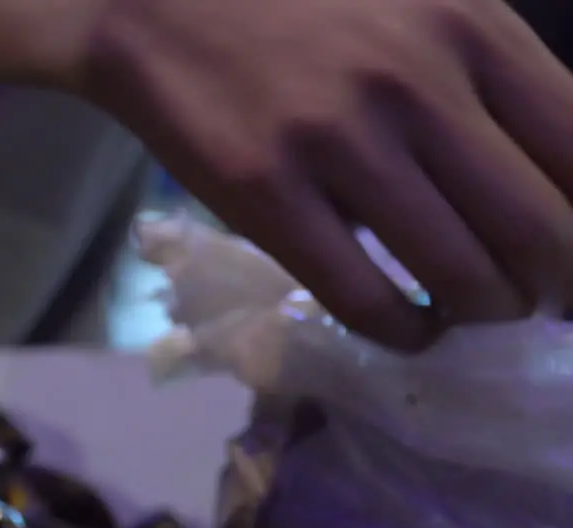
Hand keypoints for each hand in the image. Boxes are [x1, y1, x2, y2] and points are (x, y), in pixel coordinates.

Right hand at [77, 0, 572, 349]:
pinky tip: (406, 325)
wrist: (159, 3)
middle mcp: (416, 84)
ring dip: (481, 313)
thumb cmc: (301, 5)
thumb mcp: (421, 7)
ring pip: (459, 277)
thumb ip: (492, 78)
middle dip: (557, 289)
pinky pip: (363, 299)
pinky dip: (404, 331)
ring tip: (468, 309)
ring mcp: (336, 143)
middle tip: (542, 303)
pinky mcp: (264, 196)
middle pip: (539, 230)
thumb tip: (555, 188)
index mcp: (470, 29)